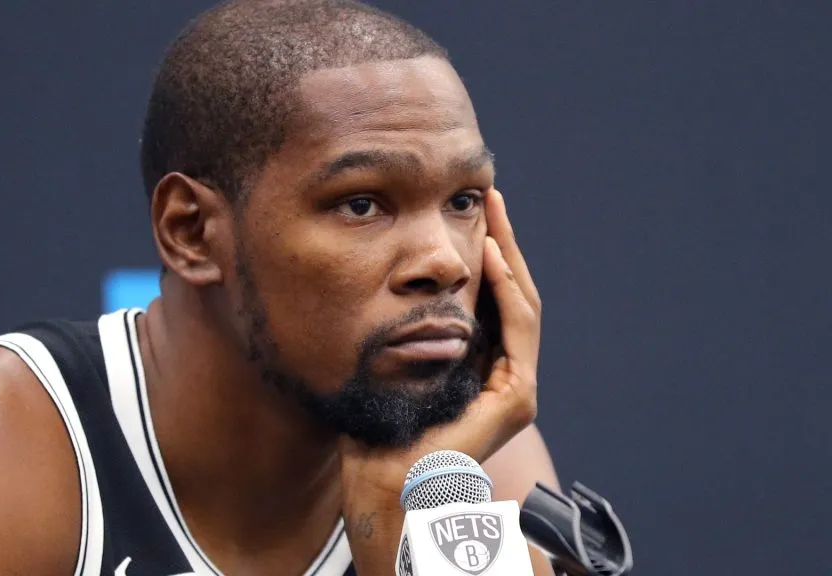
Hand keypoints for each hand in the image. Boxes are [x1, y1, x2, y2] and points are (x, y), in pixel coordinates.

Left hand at [339, 189, 541, 574]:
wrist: (382, 476)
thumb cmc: (378, 422)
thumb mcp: (393, 357)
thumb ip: (407, 324)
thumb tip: (389, 275)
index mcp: (479, 363)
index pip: (490, 297)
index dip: (486, 251)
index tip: (470, 209)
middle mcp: (503, 373)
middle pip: (511, 293)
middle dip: (502, 241)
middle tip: (490, 195)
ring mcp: (516, 387)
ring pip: (521, 303)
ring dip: (508, 253)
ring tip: (493, 209)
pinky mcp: (517, 397)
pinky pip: (518, 329)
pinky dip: (506, 290)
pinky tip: (491, 254)